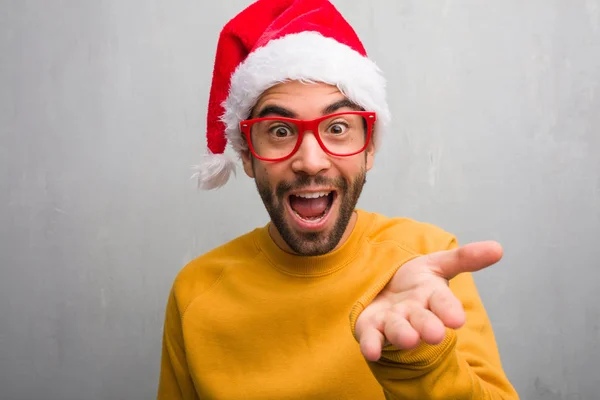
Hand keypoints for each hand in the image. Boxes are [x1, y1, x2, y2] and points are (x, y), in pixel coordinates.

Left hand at [354, 241, 502, 361]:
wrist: (384, 290)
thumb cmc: (415, 281)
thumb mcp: (438, 263)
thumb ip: (464, 258)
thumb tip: (498, 248)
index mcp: (432, 296)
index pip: (443, 303)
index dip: (449, 310)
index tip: (457, 319)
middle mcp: (414, 313)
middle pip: (422, 320)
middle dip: (428, 327)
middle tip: (435, 335)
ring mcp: (392, 321)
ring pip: (398, 329)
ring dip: (402, 334)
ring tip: (409, 339)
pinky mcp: (371, 327)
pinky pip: (371, 337)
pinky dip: (371, 344)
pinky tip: (371, 351)